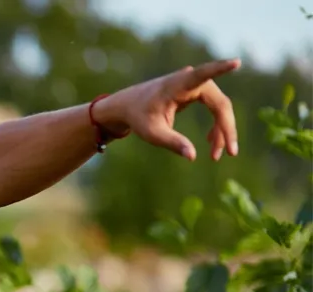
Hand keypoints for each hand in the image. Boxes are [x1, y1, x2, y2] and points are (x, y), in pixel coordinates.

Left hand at [96, 59, 240, 160]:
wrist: (128, 106)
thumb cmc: (138, 117)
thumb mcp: (152, 133)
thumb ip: (172, 142)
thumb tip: (193, 156)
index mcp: (179, 84)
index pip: (204, 74)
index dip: (221, 68)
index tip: (236, 62)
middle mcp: (192, 80)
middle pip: (221, 104)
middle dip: (226, 129)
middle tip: (230, 153)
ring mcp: (197, 85)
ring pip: (221, 108)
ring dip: (222, 131)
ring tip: (216, 155)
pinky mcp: (198, 91)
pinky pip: (215, 108)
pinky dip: (216, 126)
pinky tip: (211, 143)